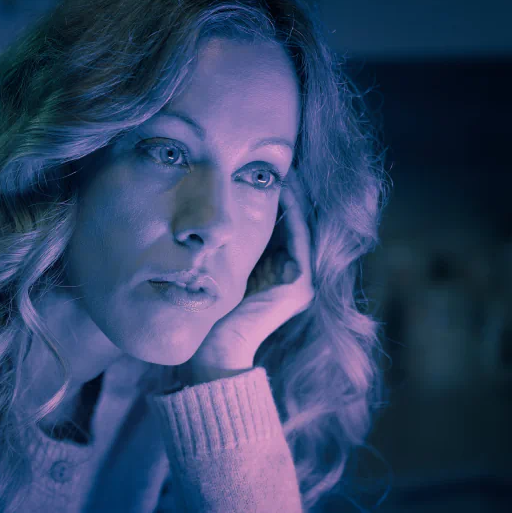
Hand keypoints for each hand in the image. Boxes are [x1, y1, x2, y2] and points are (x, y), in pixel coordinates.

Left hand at [183, 180, 315, 382]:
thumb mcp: (223, 270)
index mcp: (278, 274)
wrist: (215, 349)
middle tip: (276, 162)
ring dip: (295, 196)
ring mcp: (302, 282)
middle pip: (294, 224)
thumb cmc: (209, 313)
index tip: (260, 171)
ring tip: (283, 169)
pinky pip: (300, 238)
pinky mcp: (300, 286)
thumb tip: (216, 217)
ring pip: (301, 226)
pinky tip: (283, 189)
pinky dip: (293, 213)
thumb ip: (230, 249)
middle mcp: (295, 276)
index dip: (276, 198)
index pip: (282, 227)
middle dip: (287, 193)